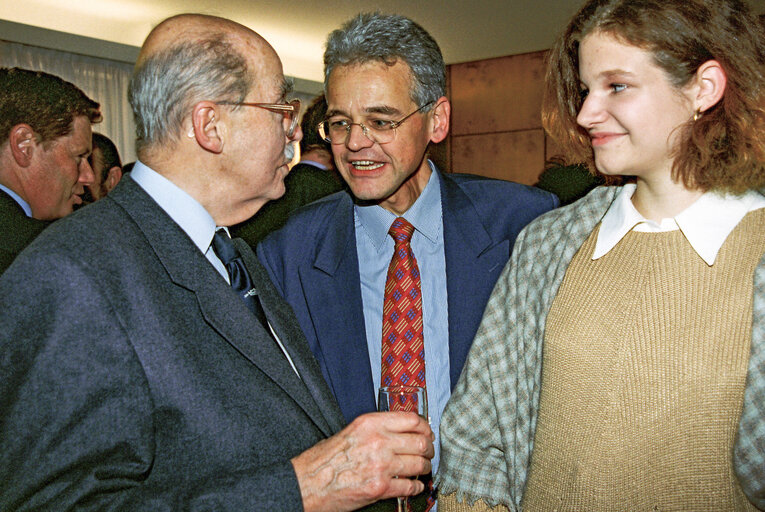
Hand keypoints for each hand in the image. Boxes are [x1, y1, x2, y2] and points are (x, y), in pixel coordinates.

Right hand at [291, 411, 433, 511]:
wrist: (308, 483)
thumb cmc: (325, 459)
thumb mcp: (352, 431)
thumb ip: (377, 429)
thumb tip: (401, 431)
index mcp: (371, 423)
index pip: (412, 420)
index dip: (425, 428)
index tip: (427, 433)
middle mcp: (379, 441)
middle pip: (421, 442)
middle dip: (428, 449)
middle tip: (427, 453)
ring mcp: (381, 465)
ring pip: (419, 464)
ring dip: (424, 468)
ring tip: (421, 469)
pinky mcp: (381, 487)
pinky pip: (410, 486)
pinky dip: (416, 487)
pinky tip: (413, 485)